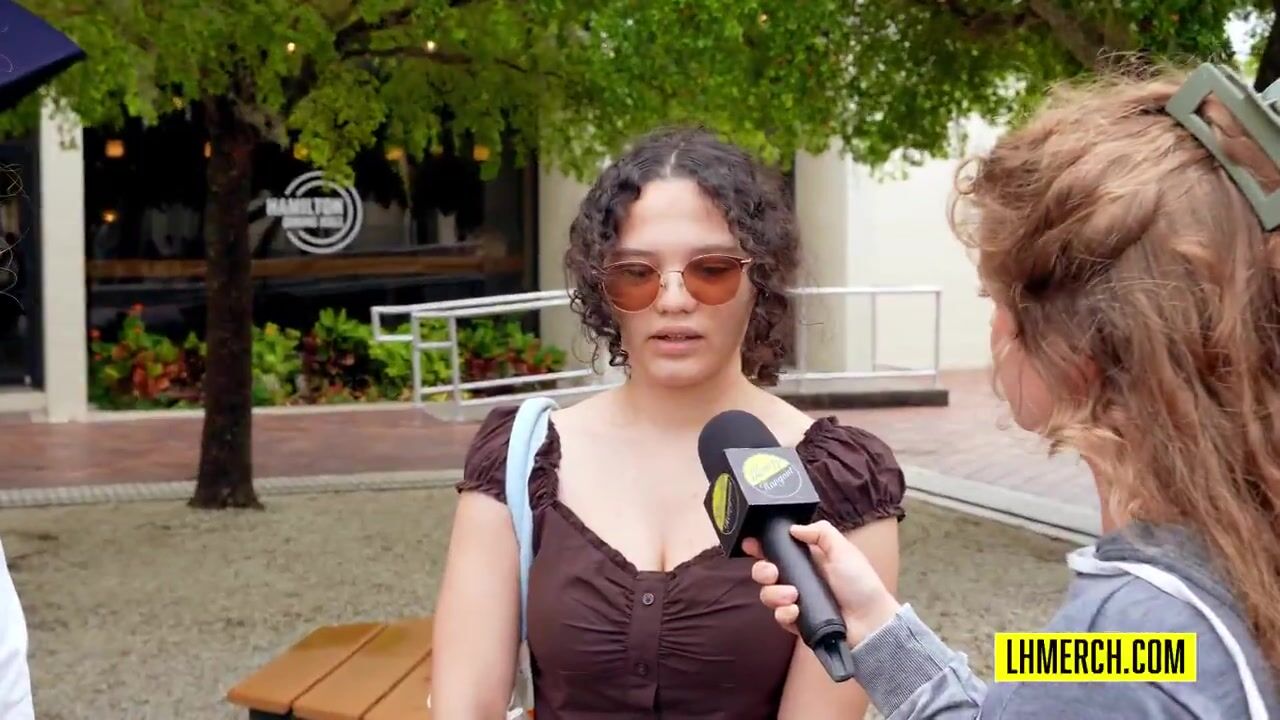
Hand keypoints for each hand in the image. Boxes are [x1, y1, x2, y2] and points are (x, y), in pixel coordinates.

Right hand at [743, 520, 901, 644]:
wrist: (871, 622)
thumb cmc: (861, 583)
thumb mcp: (844, 550)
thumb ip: (821, 532)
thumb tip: (793, 528)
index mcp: (808, 560)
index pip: (778, 550)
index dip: (761, 546)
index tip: (750, 544)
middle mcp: (799, 579)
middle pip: (765, 572)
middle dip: (762, 571)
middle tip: (772, 573)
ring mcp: (797, 602)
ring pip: (768, 595)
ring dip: (774, 594)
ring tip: (793, 596)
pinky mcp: (798, 623)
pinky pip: (779, 617)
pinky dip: (783, 614)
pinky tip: (795, 612)